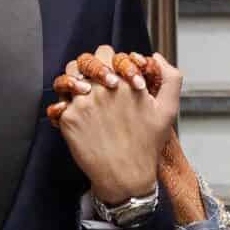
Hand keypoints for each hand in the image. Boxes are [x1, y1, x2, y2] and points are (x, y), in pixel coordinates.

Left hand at [45, 45, 183, 204]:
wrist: (126, 176)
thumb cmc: (146, 145)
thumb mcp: (168, 109)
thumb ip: (171, 78)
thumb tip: (154, 56)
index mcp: (124, 82)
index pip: (107, 53)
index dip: (109, 62)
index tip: (112, 76)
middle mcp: (101, 89)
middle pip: (85, 61)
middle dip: (90, 69)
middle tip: (95, 83)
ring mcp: (82, 103)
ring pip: (68, 76)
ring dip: (73, 81)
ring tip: (81, 94)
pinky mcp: (68, 119)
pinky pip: (58, 101)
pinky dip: (64, 105)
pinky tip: (75, 115)